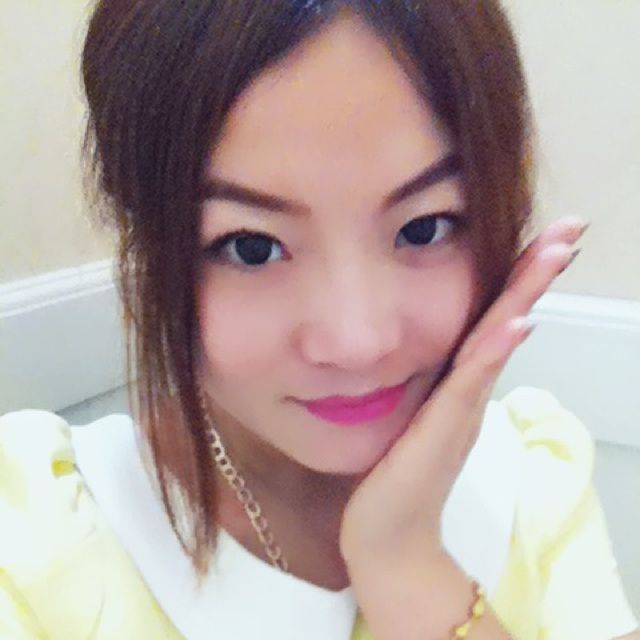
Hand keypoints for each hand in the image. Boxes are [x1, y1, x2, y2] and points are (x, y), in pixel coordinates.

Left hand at [339, 216, 589, 571]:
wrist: (387, 534)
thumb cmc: (394, 472)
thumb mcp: (411, 411)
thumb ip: (425, 382)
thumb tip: (419, 346)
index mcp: (458, 380)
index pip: (491, 317)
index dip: (516, 277)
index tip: (541, 237)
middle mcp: (468, 388)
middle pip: (506, 318)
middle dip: (535, 272)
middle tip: (570, 229)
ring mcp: (461, 406)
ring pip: (496, 339)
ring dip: (525, 294)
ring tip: (555, 252)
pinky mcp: (443, 427)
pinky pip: (470, 381)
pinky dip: (494, 351)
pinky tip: (517, 322)